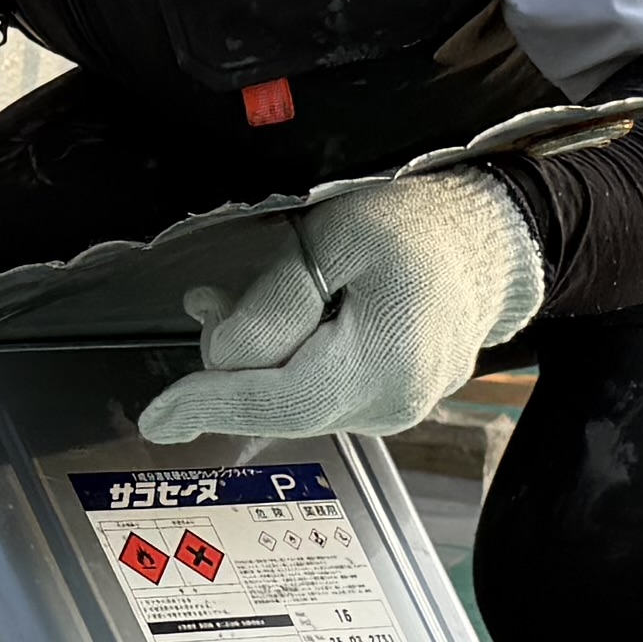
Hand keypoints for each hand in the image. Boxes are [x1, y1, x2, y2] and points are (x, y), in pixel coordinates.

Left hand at [133, 170, 546, 447]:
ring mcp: (393, 412)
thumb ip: (276, 300)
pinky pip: (315, 394)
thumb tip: (223, 358)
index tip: (155, 416)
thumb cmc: (414, 225)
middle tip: (209, 303)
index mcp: (385, 362)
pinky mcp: (387, 405)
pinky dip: (286, 363)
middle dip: (230, 364)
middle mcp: (392, 405)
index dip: (211, 404)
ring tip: (250, 299)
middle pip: (278, 406)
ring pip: (291, 403)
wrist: (487, 241)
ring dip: (258, 359)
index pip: (280, 399)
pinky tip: (288, 318)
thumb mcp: (335, 237)